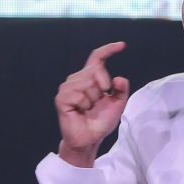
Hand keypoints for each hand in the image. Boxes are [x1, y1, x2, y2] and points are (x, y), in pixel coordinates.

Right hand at [55, 42, 129, 167]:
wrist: (90, 138)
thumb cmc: (100, 121)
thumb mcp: (117, 105)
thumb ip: (121, 90)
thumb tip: (119, 79)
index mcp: (89, 77)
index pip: (97, 58)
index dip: (108, 49)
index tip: (122, 45)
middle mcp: (76, 79)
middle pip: (96, 70)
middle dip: (103, 88)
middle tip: (97, 103)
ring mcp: (67, 88)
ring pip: (88, 83)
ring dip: (93, 99)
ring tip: (88, 108)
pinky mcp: (61, 98)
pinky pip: (79, 95)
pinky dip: (84, 105)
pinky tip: (80, 111)